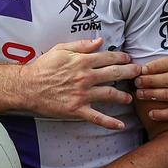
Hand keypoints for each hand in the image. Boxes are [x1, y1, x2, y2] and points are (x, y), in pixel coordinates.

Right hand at [19, 39, 139, 129]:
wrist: (28, 87)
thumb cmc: (43, 67)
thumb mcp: (61, 49)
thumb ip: (81, 45)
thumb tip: (100, 41)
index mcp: (82, 61)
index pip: (109, 57)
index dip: (121, 57)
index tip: (128, 58)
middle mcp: (86, 77)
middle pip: (115, 73)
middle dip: (130, 72)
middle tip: (139, 74)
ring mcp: (83, 94)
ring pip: (110, 94)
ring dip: (123, 96)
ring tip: (129, 98)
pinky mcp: (77, 109)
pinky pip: (97, 117)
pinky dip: (110, 122)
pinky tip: (120, 126)